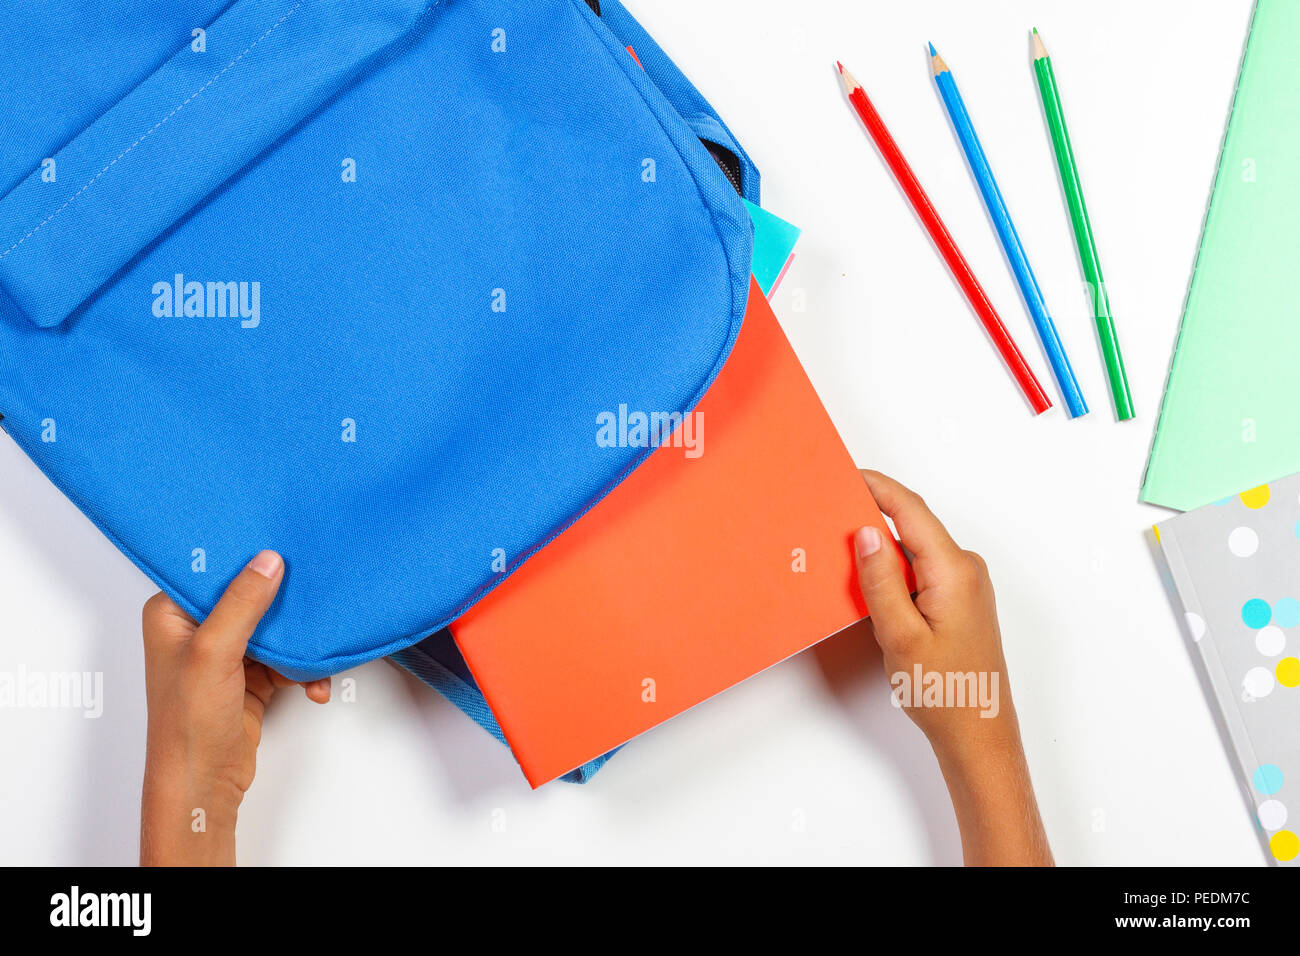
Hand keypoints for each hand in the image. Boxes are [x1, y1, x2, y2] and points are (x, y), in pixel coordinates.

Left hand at [139, 551, 329, 865]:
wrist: (203, 785)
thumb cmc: (187, 726)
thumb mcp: (213, 653)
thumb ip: (241, 604)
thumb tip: (268, 561)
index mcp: (173, 614)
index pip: (212, 569)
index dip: (246, 559)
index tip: (281, 546)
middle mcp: (197, 630)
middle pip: (251, 596)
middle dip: (285, 604)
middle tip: (312, 597)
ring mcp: (226, 654)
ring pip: (275, 628)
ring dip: (300, 644)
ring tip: (315, 656)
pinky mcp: (250, 677)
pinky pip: (287, 658)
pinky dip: (304, 670)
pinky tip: (313, 684)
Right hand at [853, 470, 1051, 865]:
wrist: (978, 733)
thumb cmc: (945, 693)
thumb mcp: (900, 635)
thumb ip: (880, 580)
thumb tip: (866, 532)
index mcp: (954, 571)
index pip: (910, 509)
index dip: (876, 486)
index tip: (847, 473)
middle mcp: (965, 570)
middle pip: (913, 524)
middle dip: (872, 512)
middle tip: (831, 509)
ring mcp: (965, 584)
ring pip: (915, 547)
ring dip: (881, 544)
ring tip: (841, 547)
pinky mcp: (959, 599)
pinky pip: (921, 567)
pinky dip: (893, 567)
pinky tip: (868, 580)